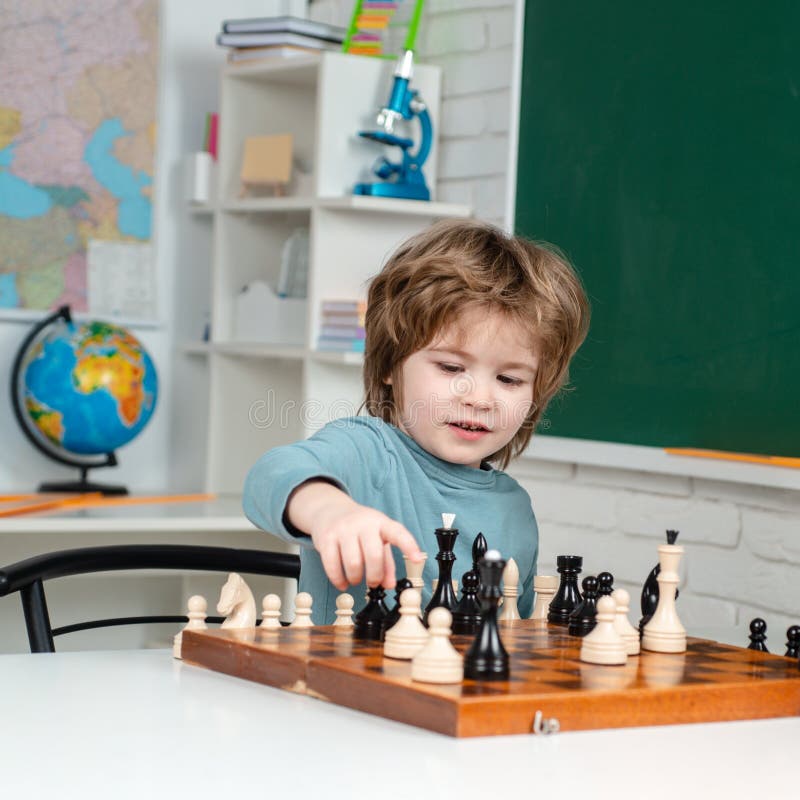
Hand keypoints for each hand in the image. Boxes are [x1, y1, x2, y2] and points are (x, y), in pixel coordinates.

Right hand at [286, 480, 422, 590]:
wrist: (329, 509)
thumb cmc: (359, 527)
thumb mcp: (377, 538)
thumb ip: (387, 562)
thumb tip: (389, 585)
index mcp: (381, 522)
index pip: (398, 533)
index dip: (409, 546)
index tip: (418, 559)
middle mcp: (363, 523)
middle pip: (374, 555)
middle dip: (375, 575)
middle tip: (373, 582)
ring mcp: (343, 529)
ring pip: (353, 563)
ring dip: (356, 578)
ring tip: (356, 579)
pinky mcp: (326, 538)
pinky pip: (332, 565)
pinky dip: (338, 580)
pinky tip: (342, 582)